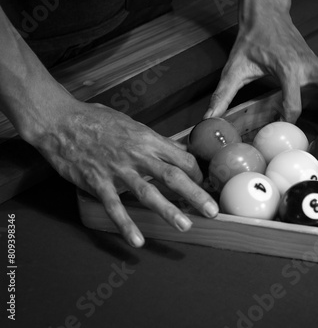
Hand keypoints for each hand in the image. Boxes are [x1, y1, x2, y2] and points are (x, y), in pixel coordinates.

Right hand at [31, 100, 218, 247]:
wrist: (60, 121)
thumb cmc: (97, 120)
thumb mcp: (132, 125)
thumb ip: (155, 141)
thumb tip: (179, 150)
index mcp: (148, 139)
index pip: (182, 158)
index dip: (196, 173)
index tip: (202, 185)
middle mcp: (137, 155)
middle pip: (173, 176)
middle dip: (195, 194)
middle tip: (212, 211)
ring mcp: (117, 170)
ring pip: (148, 192)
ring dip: (168, 210)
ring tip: (185, 226)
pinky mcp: (97, 182)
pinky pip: (114, 207)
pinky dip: (126, 224)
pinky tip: (137, 241)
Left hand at [204, 0, 317, 127]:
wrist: (265, 15)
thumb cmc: (250, 41)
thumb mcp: (234, 67)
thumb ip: (222, 95)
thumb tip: (208, 120)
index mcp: (286, 67)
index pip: (292, 98)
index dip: (290, 116)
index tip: (287, 131)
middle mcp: (306, 64)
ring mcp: (316, 62)